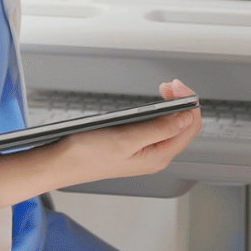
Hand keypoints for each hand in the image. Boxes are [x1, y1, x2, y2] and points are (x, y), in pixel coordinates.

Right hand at [58, 79, 202, 182]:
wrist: (60, 164)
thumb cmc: (86, 156)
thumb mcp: (126, 139)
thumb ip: (159, 129)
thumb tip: (185, 118)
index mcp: (158, 157)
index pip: (190, 127)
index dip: (188, 103)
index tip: (177, 87)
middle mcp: (156, 156)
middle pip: (184, 125)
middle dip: (181, 101)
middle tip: (168, 85)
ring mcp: (146, 151)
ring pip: (172, 125)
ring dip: (171, 105)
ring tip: (164, 90)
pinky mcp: (135, 146)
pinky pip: (157, 127)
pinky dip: (159, 112)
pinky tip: (153, 104)